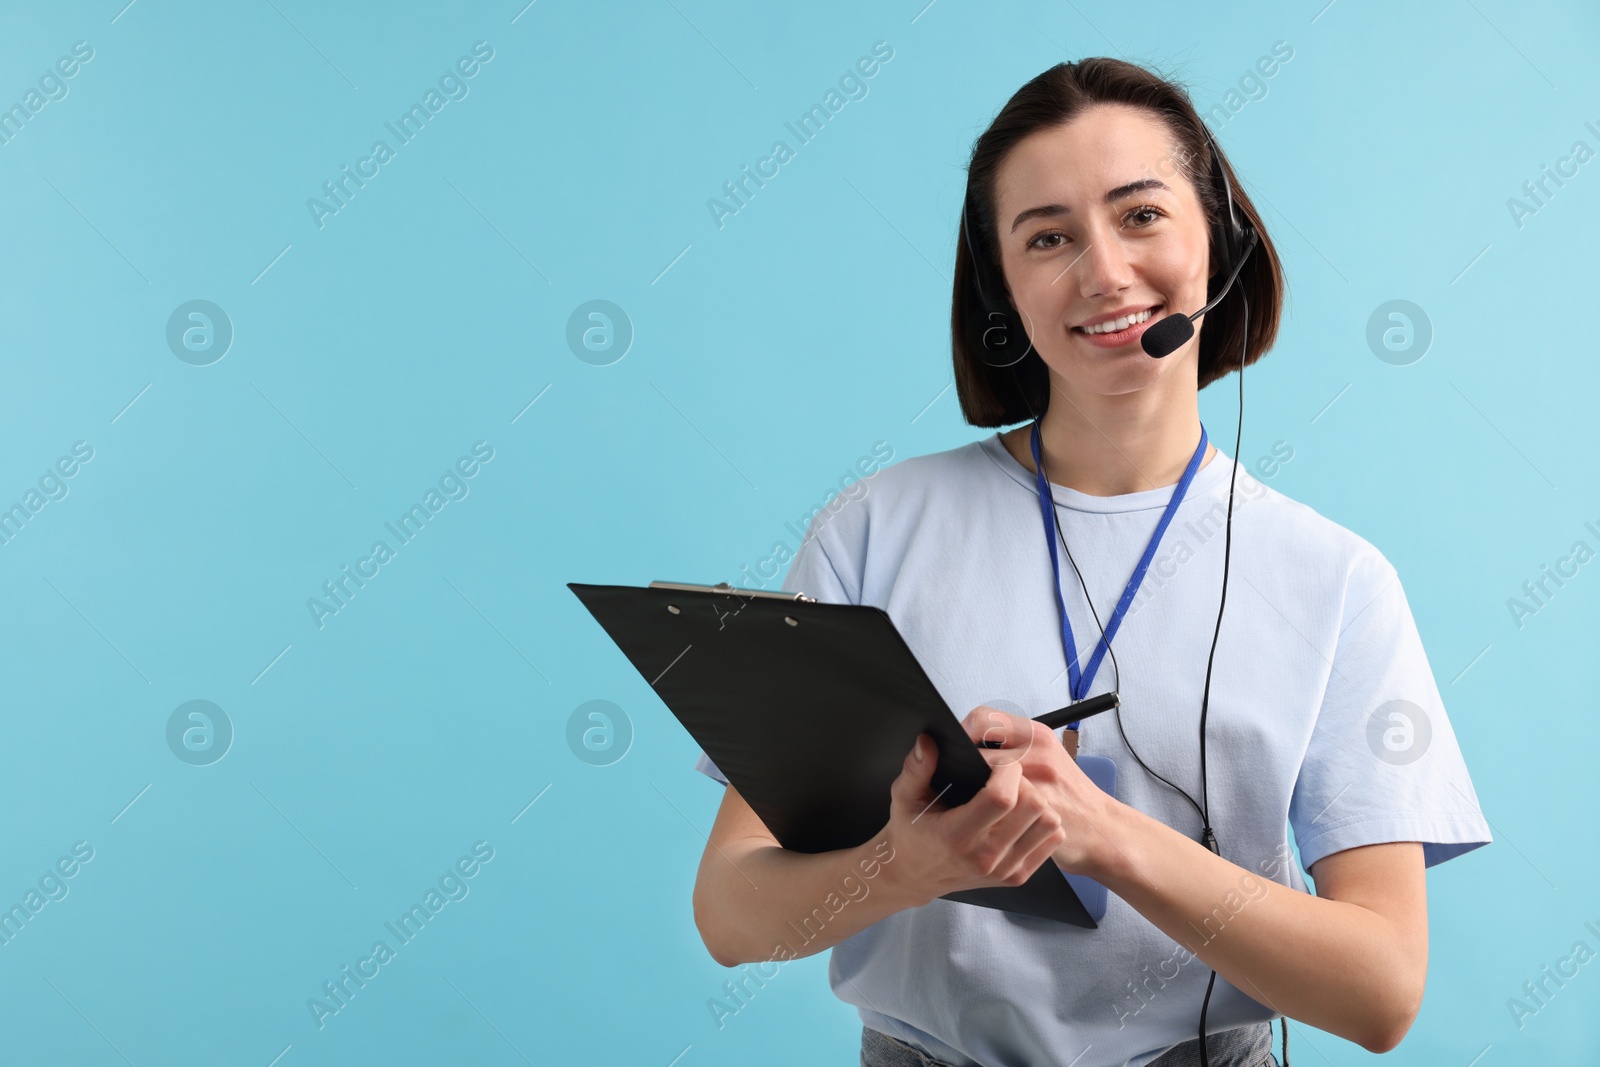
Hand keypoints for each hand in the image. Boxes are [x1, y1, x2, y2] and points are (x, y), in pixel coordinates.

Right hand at [878, 731, 1066, 908]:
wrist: (916, 875)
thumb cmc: (912, 832)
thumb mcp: (905, 797)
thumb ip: (915, 768)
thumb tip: (928, 742)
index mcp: (956, 836)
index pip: (1002, 797)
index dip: (1007, 770)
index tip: (996, 763)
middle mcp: (984, 857)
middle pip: (1034, 806)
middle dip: (1024, 782)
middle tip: (1006, 779)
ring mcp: (1004, 869)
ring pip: (1049, 822)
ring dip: (1038, 802)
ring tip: (1015, 798)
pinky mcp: (1018, 876)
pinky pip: (1052, 839)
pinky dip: (1042, 823)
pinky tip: (1022, 818)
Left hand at [960, 705, 1114, 876]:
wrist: (1102, 829)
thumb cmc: (1068, 793)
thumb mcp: (1046, 756)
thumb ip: (1010, 745)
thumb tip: (963, 743)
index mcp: (1037, 734)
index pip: (982, 718)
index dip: (963, 733)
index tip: (956, 750)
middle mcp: (1038, 752)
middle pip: (977, 749)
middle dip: (963, 767)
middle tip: (962, 782)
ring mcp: (1039, 783)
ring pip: (984, 781)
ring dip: (972, 793)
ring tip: (975, 801)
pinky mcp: (1038, 813)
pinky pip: (998, 809)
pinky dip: (987, 815)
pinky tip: (990, 820)